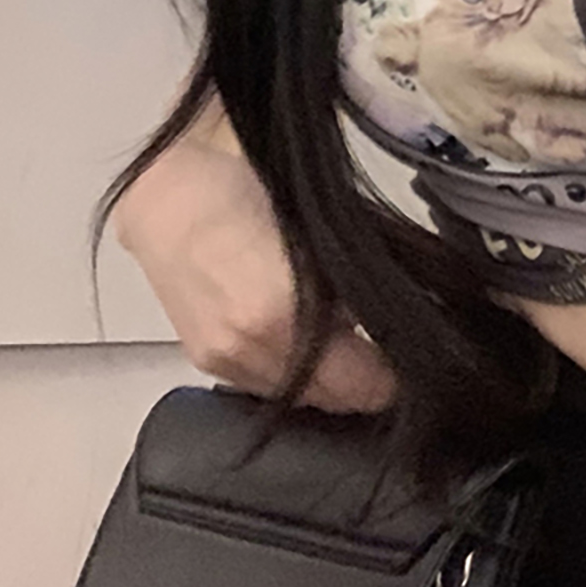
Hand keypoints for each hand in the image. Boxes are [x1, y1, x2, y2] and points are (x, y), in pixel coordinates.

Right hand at [113, 138, 399, 413]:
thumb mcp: (322, 227)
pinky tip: (305, 340)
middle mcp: (253, 348)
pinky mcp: (207, 361)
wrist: (168, 193)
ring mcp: (227, 361)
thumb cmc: (247, 188)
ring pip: (303, 398)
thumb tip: (399, 314)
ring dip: (333, 379)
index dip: (398, 373)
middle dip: (368, 379)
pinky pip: (268, 387)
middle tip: (391, 350)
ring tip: (353, 342)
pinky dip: (294, 371)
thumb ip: (358, 280)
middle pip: (337, 399)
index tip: (417, 355)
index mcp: (286, 311)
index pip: (367, 381)